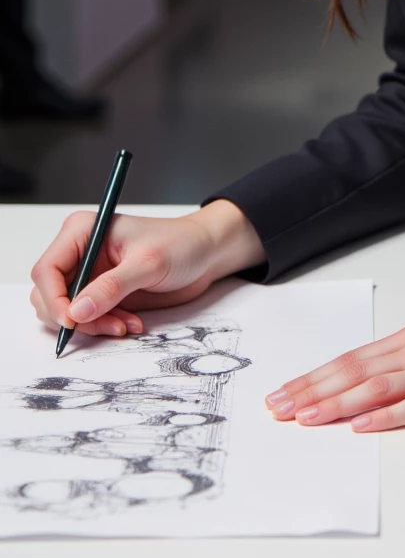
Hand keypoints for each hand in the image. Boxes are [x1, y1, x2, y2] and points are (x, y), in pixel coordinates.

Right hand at [30, 200, 265, 338]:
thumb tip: (76, 311)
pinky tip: (130, 323)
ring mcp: (88, 274)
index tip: (73, 321)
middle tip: (111, 325)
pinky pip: (86, 319)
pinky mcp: (99, 293)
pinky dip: (102, 327)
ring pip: (65, 312)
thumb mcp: (148, 263)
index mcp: (82, 231)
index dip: (54, 298)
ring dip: (92, 325)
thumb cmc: (180, 244)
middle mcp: (79, 252)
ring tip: (125, 324)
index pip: (46, 270)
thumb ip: (111, 287)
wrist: (204, 254)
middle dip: (76, 317)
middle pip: (48, 296)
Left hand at [264, 319, 404, 431]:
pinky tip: (359, 425)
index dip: (317, 375)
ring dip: (335, 403)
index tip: (288, 390)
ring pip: (375, 387)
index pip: (354, 357)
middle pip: (355, 370)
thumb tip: (370, 388)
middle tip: (279, 406)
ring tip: (306, 417)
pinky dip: (383, 417)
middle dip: (312, 389)